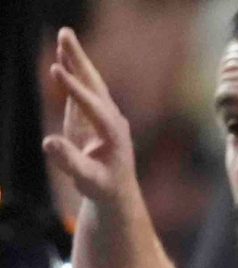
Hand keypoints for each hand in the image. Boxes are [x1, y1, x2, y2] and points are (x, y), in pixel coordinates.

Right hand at [41, 28, 141, 208]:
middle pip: (95, 85)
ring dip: (77, 60)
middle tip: (65, 34)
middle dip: (80, 60)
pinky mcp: (92, 116)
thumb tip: (49, 142)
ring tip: (64, 35)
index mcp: (114, 135)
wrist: (116, 191)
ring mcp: (104, 116)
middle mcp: (112, 120)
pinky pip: (82, 90)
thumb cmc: (103, 187)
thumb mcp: (87, 179)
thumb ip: (70, 161)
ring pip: (90, 83)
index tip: (57, 70)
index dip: (75, 89)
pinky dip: (74, 73)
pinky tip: (63, 58)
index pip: (93, 107)